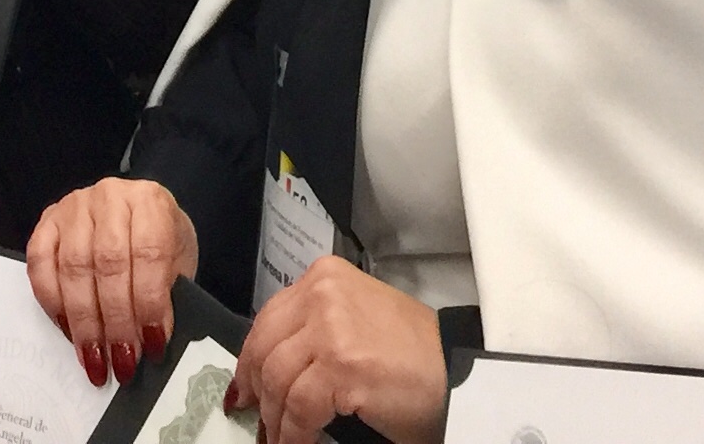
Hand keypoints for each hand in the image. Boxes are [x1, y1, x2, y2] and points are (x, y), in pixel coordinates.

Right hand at [26, 176, 194, 386]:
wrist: (139, 215)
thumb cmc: (161, 242)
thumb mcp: (178, 263)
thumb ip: (169, 296)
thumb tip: (152, 341)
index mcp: (150, 201)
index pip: (149, 253)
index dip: (149, 303)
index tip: (153, 344)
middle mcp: (109, 196)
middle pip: (108, 263)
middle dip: (115, 321)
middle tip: (122, 362)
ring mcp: (73, 207)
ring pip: (73, 267)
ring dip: (85, 321)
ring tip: (96, 359)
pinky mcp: (47, 221)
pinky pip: (39, 264)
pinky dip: (52, 302)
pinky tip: (69, 331)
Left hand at [231, 257, 447, 443]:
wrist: (458, 369)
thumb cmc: (413, 353)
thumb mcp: (353, 321)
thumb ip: (312, 330)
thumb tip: (267, 371)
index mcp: (324, 277)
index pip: (268, 321)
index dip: (251, 362)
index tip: (245, 390)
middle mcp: (323, 293)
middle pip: (264, 349)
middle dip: (256, 392)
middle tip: (260, 422)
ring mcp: (330, 327)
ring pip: (276, 380)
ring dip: (274, 419)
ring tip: (280, 439)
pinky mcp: (341, 364)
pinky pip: (299, 408)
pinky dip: (293, 434)